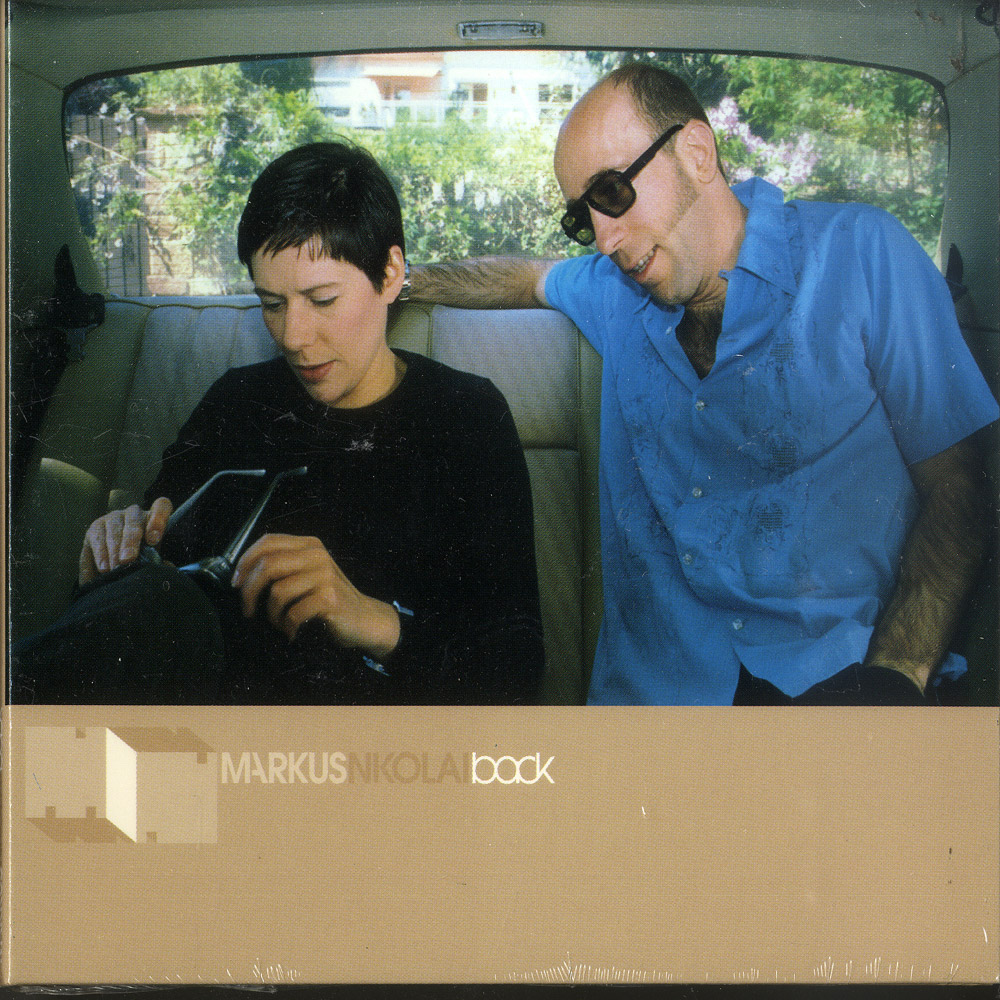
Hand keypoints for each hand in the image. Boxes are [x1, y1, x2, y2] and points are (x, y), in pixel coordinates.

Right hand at [79, 497, 172, 585]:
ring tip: (116, 568)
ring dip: (115, 550)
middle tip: (128, 559)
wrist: (114, 564)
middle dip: (131, 540)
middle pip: (134, 520)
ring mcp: (114, 517)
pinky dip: (101, 554)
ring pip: (115, 528)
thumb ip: (160, 562)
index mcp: (154, 518)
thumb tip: (167, 566)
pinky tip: (104, 567)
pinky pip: (98, 537)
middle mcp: (134, 513)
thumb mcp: (152, 560)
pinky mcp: (96, 527)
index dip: (158, 520)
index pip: (161, 506)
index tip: (153, 540)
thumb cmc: (140, 559)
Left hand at [231, 534, 399, 657]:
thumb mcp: (308, 573)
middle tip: (247, 610)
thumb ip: (284, 566)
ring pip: (277, 593)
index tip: (236, 583)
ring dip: (272, 615)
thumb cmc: (328, 599)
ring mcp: (325, 576)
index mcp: (309, 545)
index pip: (268, 542)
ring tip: (280, 623)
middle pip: (268, 566)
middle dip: (249, 591)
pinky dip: (288, 627)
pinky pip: (293, 613)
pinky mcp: (329, 598)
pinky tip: (293, 631)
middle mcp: (317, 556)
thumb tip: (242, 574)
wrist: (364, 619)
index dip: (245, 561)